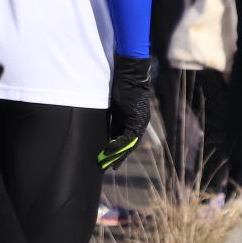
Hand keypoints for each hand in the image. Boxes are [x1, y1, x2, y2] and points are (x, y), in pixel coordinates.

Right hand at [96, 55, 153, 170]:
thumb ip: (111, 118)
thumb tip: (102, 128)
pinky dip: (120, 142)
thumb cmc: (119, 87)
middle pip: (129, 144)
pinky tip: (110, 148)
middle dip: (119, 156)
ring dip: (119, 153)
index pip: (126, 139)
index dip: (117, 150)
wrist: (128, 75)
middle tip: (109, 167)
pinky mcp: (137, 118)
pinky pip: (129, 135)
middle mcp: (139, 122)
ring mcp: (140, 121)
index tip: (108, 159)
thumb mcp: (113, 107)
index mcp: (133, 120)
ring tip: (108, 161)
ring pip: (130, 143)